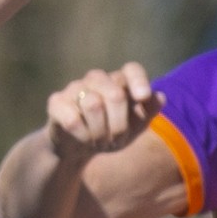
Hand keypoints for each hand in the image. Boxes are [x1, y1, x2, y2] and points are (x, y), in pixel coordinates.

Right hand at [41, 61, 162, 156]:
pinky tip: (82, 139)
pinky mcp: (57, 102)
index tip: (143, 97)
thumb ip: (148, 112)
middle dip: (119, 125)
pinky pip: (73, 119)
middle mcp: (97, 79)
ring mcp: (75, 88)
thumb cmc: (110, 133)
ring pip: (94, 105)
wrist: (77, 147)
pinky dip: (82, 135)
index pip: (132, 70)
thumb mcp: (133, 127)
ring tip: (98, 142)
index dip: (139, 81)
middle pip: (116, 94)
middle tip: (116, 140)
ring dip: (100, 133)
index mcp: (119, 82)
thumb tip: (160, 97)